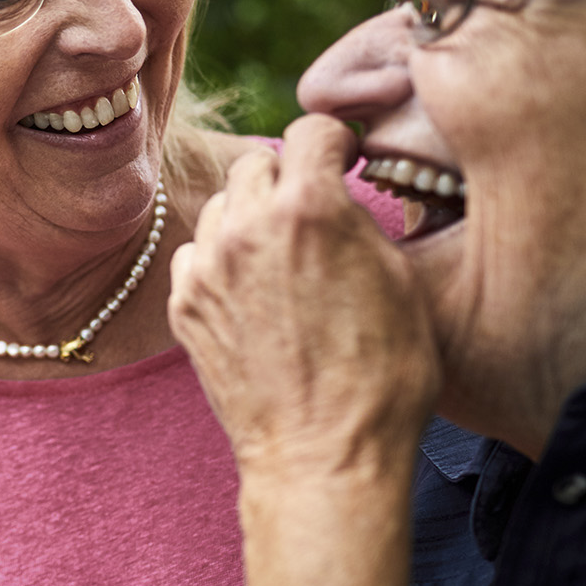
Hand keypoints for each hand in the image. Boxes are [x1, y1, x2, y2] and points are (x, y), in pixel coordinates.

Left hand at [167, 114, 440, 485]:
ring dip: (249, 217)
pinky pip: (197, 254)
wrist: (322, 455)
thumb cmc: (383, 377)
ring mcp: (208, 267)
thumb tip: (339, 194)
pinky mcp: (185, 305)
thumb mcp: (400, 281)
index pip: (310, 130)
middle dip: (287, 177)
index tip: (344, 162)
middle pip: (256, 163)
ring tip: (281, 257)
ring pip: (221, 206)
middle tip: (312, 210)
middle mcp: (248, 226)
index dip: (334, 143)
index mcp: (310, 208)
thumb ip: (359, 220)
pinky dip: (221, 260)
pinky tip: (251, 291)